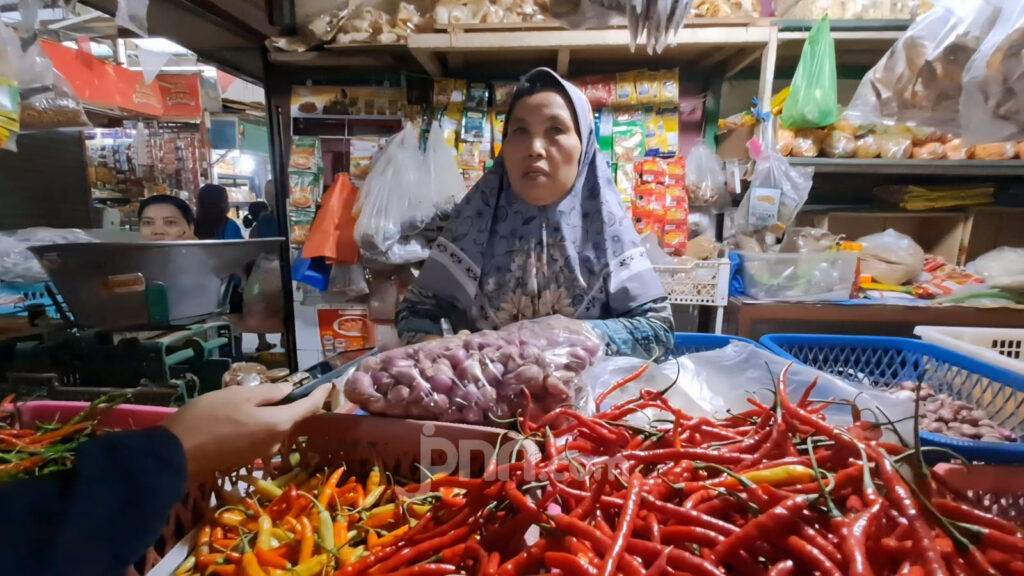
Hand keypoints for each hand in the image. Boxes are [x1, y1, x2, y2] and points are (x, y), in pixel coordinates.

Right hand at [163, 383, 330, 478]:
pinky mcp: (245, 459)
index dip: (319, 395)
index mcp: (278, 424)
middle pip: (292, 420)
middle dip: (298, 405)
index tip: (329, 384)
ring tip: (267, 398)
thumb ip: (268, 393)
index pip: (308, 408)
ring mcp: (261, 453)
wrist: (176, 454)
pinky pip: (262, 437)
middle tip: (297, 387)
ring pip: (276, 428)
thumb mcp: (239, 395)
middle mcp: (275, 442)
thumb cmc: (209, 417)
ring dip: (276, 414)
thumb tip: (289, 391)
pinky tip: (250, 415)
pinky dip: (262, 424)